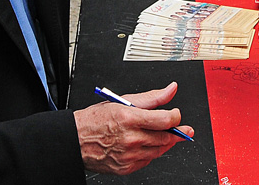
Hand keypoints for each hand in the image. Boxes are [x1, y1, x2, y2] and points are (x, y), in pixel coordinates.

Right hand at [75, 83, 191, 175]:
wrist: (76, 140)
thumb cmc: (96, 119)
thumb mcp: (123, 101)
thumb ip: (152, 97)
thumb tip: (171, 89)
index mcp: (129, 119)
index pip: (164, 120)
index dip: (176, 117)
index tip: (176, 114)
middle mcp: (130, 139)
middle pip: (165, 137)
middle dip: (176, 132)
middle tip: (182, 128)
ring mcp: (129, 155)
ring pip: (159, 150)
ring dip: (166, 142)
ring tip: (166, 134)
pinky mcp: (126, 168)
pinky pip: (148, 161)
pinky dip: (152, 152)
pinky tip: (149, 145)